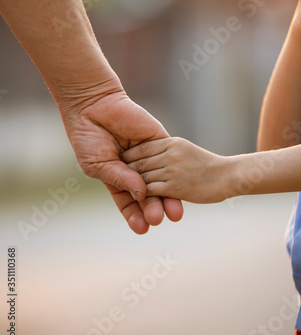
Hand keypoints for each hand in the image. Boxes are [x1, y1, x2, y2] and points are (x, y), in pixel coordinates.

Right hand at [61, 91, 183, 233]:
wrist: (93, 106)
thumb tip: (142, 193)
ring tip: (171, 213)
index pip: (129, 203)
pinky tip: (177, 187)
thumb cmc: (89, 137)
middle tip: (157, 220)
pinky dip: (173, 173)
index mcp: (117, 178)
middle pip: (147, 196)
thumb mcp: (98, 164)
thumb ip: (120, 178)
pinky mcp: (159, 141)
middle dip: (152, 209)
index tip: (142, 229)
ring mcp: (149, 156)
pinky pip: (168, 159)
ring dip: (166, 198)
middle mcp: (135, 170)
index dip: (135, 216)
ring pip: (161, 181)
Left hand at [122, 137, 228, 203]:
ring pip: (142, 176)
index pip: (142, 147)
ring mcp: (172, 169)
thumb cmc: (207, 165)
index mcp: (172, 142)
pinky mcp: (174, 186)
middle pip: (139, 161)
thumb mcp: (185, 149)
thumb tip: (150, 156)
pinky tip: (137, 199)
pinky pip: (150, 189)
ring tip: (123, 189)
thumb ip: (167, 151)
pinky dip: (141, 194)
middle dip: (126, 169)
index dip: (129, 155)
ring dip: (131, 183)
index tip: (120, 161)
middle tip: (116, 176)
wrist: (228, 175)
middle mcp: (170, 153)